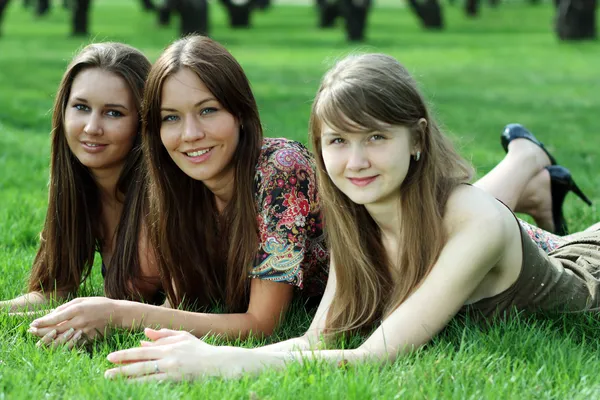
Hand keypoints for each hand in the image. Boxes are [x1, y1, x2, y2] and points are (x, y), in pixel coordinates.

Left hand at [28, 297, 121, 346]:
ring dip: (49, 340)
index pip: (55, 317)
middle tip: (32, 331)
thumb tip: (50, 315)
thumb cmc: (99, 304)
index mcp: (77, 309)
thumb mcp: (82, 300)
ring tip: (40, 340)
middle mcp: (79, 321)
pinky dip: (62, 344)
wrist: (117, 313)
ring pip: (61, 339)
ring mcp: (84, 331)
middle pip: (55, 329)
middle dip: (41, 331)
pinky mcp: (88, 339)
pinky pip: (72, 344)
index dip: (42, 322)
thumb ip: (66, 307)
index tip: (32, 324)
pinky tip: (55, 343)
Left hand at [105, 328, 264, 380]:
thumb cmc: (199, 349)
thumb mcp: (182, 336)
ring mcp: (171, 372)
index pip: (142, 352)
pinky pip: (155, 385)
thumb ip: (163, 335)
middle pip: (140, 365)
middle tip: (106, 373)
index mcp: (168, 347)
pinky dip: (142, 387)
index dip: (125, 355)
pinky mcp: (176, 382)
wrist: (217, 363)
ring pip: (145, 377)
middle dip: (121, 369)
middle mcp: (168, 359)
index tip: (110, 358)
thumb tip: (144, 335)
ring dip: (127, 380)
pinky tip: (132, 390)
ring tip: (113, 382)